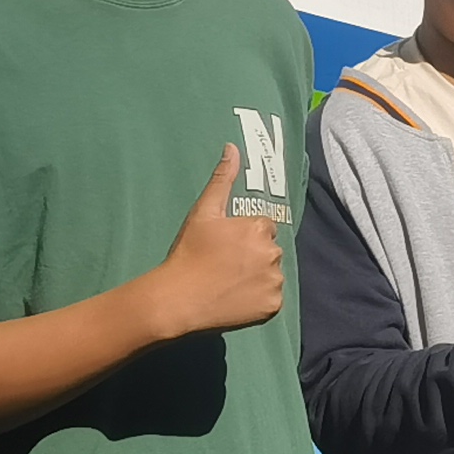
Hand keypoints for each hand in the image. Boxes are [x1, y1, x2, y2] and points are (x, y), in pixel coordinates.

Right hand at [146, 148, 285, 337]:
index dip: (243, 237)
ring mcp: (274, 282)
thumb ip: (222, 179)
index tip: (224, 247)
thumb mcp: (204, 212)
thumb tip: (232, 147)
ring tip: (230, 283)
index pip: (263, 228)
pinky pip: (272, 298)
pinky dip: (259, 299)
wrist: (179, 298)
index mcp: (259, 228)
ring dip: (258, 277)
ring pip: (272, 274)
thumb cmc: (189, 253)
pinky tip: (237, 298)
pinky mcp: (272, 306)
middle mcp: (273, 254)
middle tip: (225, 266)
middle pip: (269, 251)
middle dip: (253, 256)